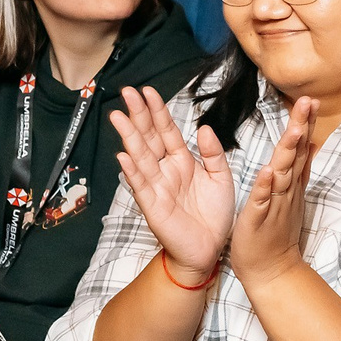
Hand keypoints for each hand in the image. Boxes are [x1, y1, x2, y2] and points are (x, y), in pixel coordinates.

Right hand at [110, 85, 236, 282]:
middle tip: (128, 93)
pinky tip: (124, 157)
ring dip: (130, 137)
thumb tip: (203, 128)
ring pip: (141, 157)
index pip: (167, 131)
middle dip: (139, 115)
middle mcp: (166, 170)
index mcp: (182, 161)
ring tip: (119, 117)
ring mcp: (157, 187)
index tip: (149, 91)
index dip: (158, 111)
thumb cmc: (214, 215)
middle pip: (149, 138)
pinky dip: (132, 172)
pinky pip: (141, 186)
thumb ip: (213, 153)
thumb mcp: (221, 178)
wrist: (210, 249)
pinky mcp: (153, 206)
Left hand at [228, 97, 315, 284]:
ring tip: (294, 130)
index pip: (300, 148)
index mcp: (291, 184)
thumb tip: (310, 143)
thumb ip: (300, 169)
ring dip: (289, 152)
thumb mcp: (292, 195)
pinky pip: (263, 200)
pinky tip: (269, 172)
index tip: (311, 100)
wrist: (272, 269)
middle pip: (296, 154)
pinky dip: (266, 186)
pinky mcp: (259, 219)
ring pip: (283, 173)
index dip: (305, 124)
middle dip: (302, 127)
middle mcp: (286, 190)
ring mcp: (275, 204)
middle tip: (309, 102)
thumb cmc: (277, 232)